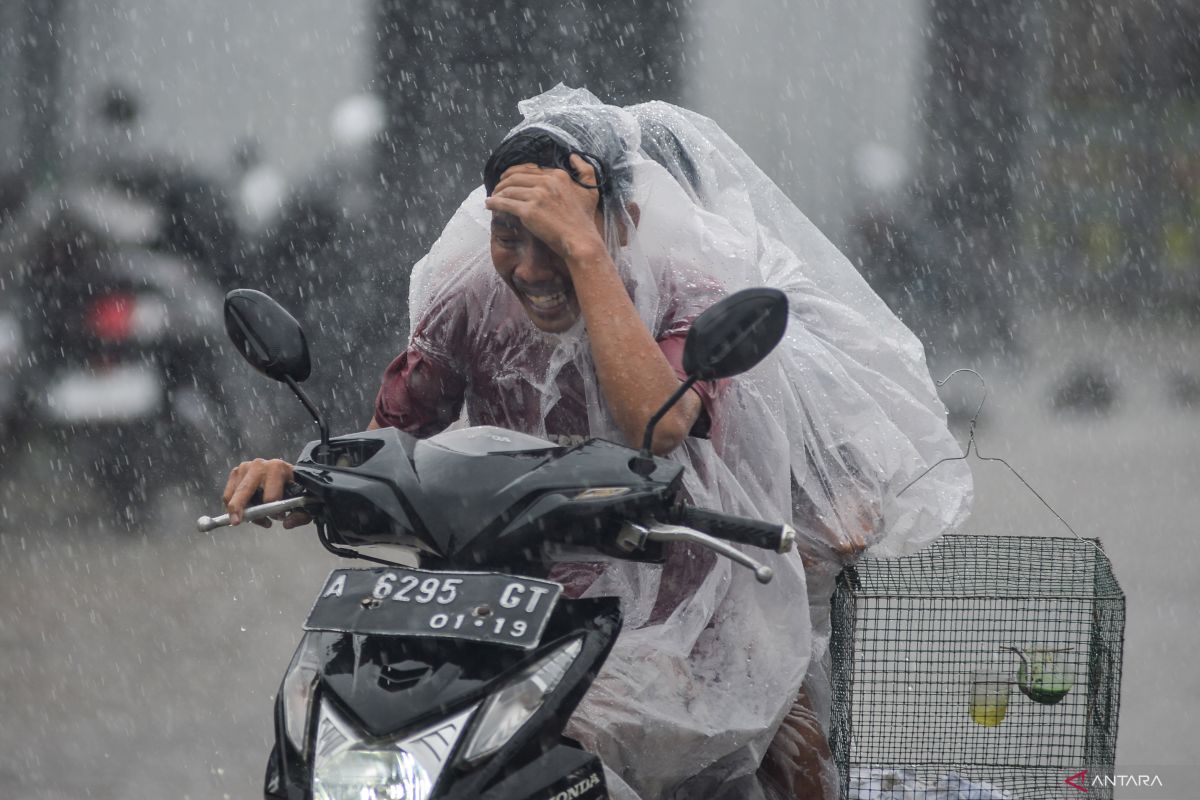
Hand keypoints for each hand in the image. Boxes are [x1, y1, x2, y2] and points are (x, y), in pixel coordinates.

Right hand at [222, 458, 308, 528]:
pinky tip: (247, 511)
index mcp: (277, 468)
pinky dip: (233, 507)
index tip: (279, 517)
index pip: (270, 496)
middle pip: (245, 491)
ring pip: (235, 495)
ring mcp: (245, 467)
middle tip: (237, 522)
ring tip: (257, 518)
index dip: (274, 511)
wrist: (286, 471)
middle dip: (239, 508)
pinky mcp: (236, 472)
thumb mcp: (303, 499)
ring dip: (241, 512)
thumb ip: (300, 514)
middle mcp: (259, 465)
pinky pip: (228, 495)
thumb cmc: (294, 486)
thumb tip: (287, 524)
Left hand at [483, 155, 605, 260]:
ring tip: (493, 197)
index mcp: (558, 175)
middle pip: (516, 177)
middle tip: (497, 188)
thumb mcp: (590, 191)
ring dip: (497, 192)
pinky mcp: (528, 211)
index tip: (510, 179)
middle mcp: (546, 182)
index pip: (530, 169)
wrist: (580, 241)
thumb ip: (585, 170)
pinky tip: (489, 205)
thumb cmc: (584, 219)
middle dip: (503, 181)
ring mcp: (537, 196)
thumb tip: (573, 156)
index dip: (516, 173)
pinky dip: (494, 203)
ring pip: (508, 189)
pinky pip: (505, 203)